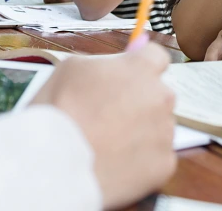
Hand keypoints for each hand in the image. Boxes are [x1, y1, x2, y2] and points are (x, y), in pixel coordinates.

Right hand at [33, 43, 176, 208]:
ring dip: (141, 131)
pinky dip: (141, 160)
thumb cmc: (59, 111)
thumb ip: (103, 63)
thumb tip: (115, 66)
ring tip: (108, 143)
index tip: (128, 77)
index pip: (156, 56)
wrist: (56, 163)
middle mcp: (161, 97)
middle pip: (158, 94)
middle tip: (110, 116)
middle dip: (140, 101)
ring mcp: (165, 132)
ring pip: (158, 126)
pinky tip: (116, 162)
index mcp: (141, 69)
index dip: (140, 67)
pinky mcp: (164, 164)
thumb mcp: (72, 68)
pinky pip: (157, 157)